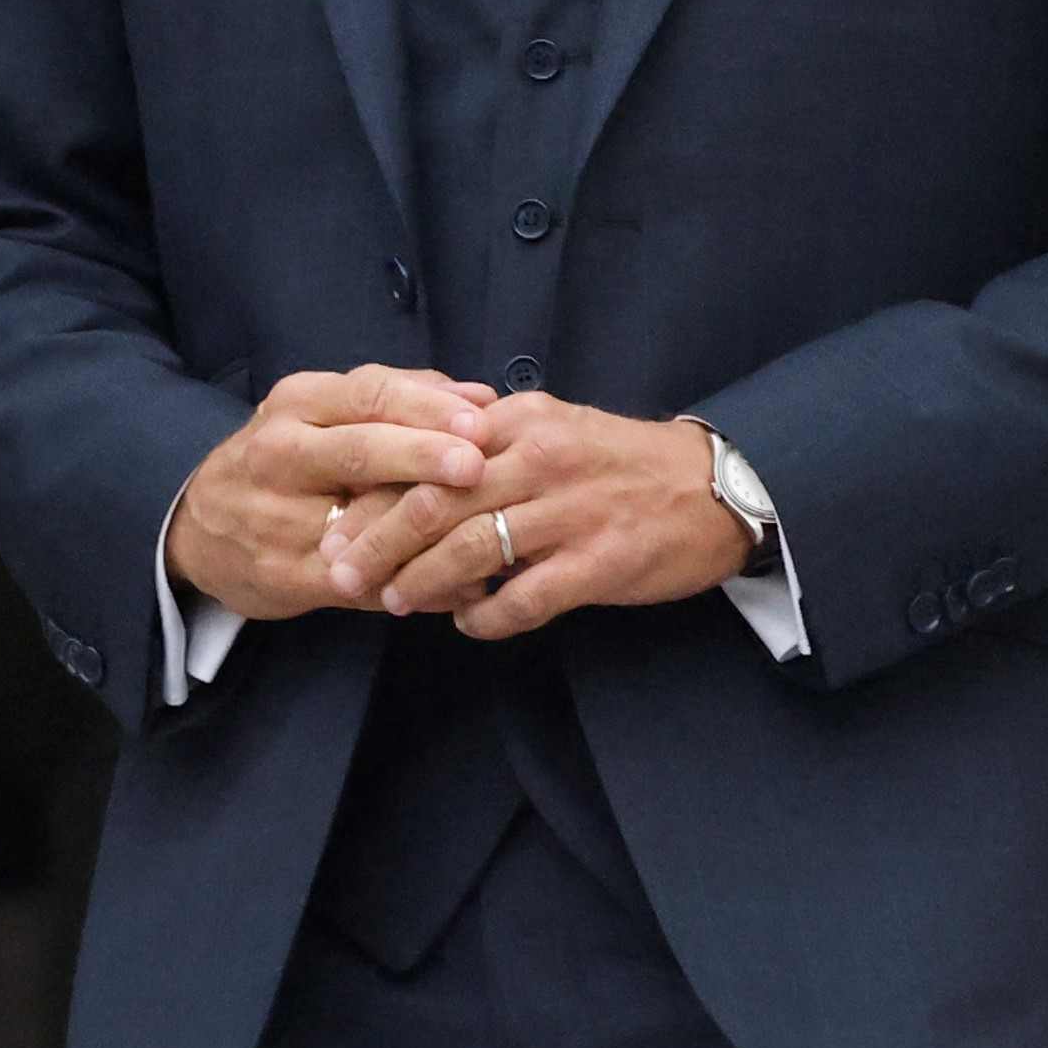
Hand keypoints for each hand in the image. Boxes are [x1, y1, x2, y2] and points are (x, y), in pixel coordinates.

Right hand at [163, 367, 488, 624]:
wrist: (197, 524)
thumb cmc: (284, 459)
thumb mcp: (321, 412)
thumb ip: (398, 399)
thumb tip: (480, 397)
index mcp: (297, 404)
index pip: (366, 396)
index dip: (426, 408)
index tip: (481, 420)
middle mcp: (281, 454)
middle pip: (359, 452)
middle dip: (423, 457)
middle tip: (478, 466)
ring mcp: (278, 517)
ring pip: (360, 522)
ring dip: (428, 531)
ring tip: (487, 533)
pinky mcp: (285, 574)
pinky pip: (360, 581)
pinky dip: (414, 584)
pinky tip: (460, 586)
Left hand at [341, 398, 750, 636]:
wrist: (715, 486)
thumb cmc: (621, 463)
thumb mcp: (552, 429)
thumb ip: (487, 446)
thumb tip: (408, 474)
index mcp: (520, 422)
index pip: (425, 455)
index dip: (372, 495)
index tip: (331, 524)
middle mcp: (540, 460)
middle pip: (435, 502)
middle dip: (378, 543)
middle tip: (340, 574)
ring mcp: (571, 513)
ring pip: (472, 550)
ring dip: (422, 583)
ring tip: (394, 603)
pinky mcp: (600, 563)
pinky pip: (526, 597)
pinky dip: (487, 617)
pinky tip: (469, 625)